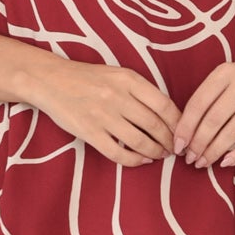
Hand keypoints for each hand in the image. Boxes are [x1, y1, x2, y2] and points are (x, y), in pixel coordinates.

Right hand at [33, 58, 181, 164]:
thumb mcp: (117, 74)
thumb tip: (167, 114)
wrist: (50, 80)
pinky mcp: (89, 132)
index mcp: (128, 79)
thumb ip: (140, 90)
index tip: (184, 132)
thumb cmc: (87, 78)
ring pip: (140, 141)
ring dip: (156, 152)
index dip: (178, 123)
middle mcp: (117, 96)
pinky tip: (142, 160)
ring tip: (161, 155)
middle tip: (175, 149)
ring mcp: (103, 116)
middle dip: (170, 141)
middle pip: (155, 125)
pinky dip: (134, 160)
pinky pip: (118, 153)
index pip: (164, 104)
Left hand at [175, 57, 234, 168]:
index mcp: (225, 72)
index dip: (185, 127)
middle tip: (190, 158)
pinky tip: (226, 162)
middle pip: (212, 121)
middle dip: (197, 144)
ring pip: (230, 133)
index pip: (198, 103)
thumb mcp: (229, 76)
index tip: (178, 145)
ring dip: (213, 152)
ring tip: (203, 162)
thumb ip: (210, 96)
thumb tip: (186, 130)